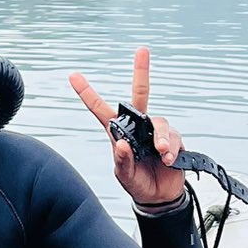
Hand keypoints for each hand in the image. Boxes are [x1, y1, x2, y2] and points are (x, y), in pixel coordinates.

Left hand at [69, 46, 185, 208]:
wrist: (159, 197)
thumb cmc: (137, 182)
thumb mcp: (123, 175)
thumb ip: (121, 161)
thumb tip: (120, 144)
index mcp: (118, 131)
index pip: (100, 108)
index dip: (87, 92)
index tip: (73, 75)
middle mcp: (138, 126)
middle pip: (140, 93)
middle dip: (141, 71)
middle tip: (142, 50)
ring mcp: (156, 132)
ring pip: (159, 122)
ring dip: (161, 136)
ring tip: (161, 151)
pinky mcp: (174, 140)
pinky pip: (174, 138)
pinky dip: (172, 148)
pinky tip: (168, 159)